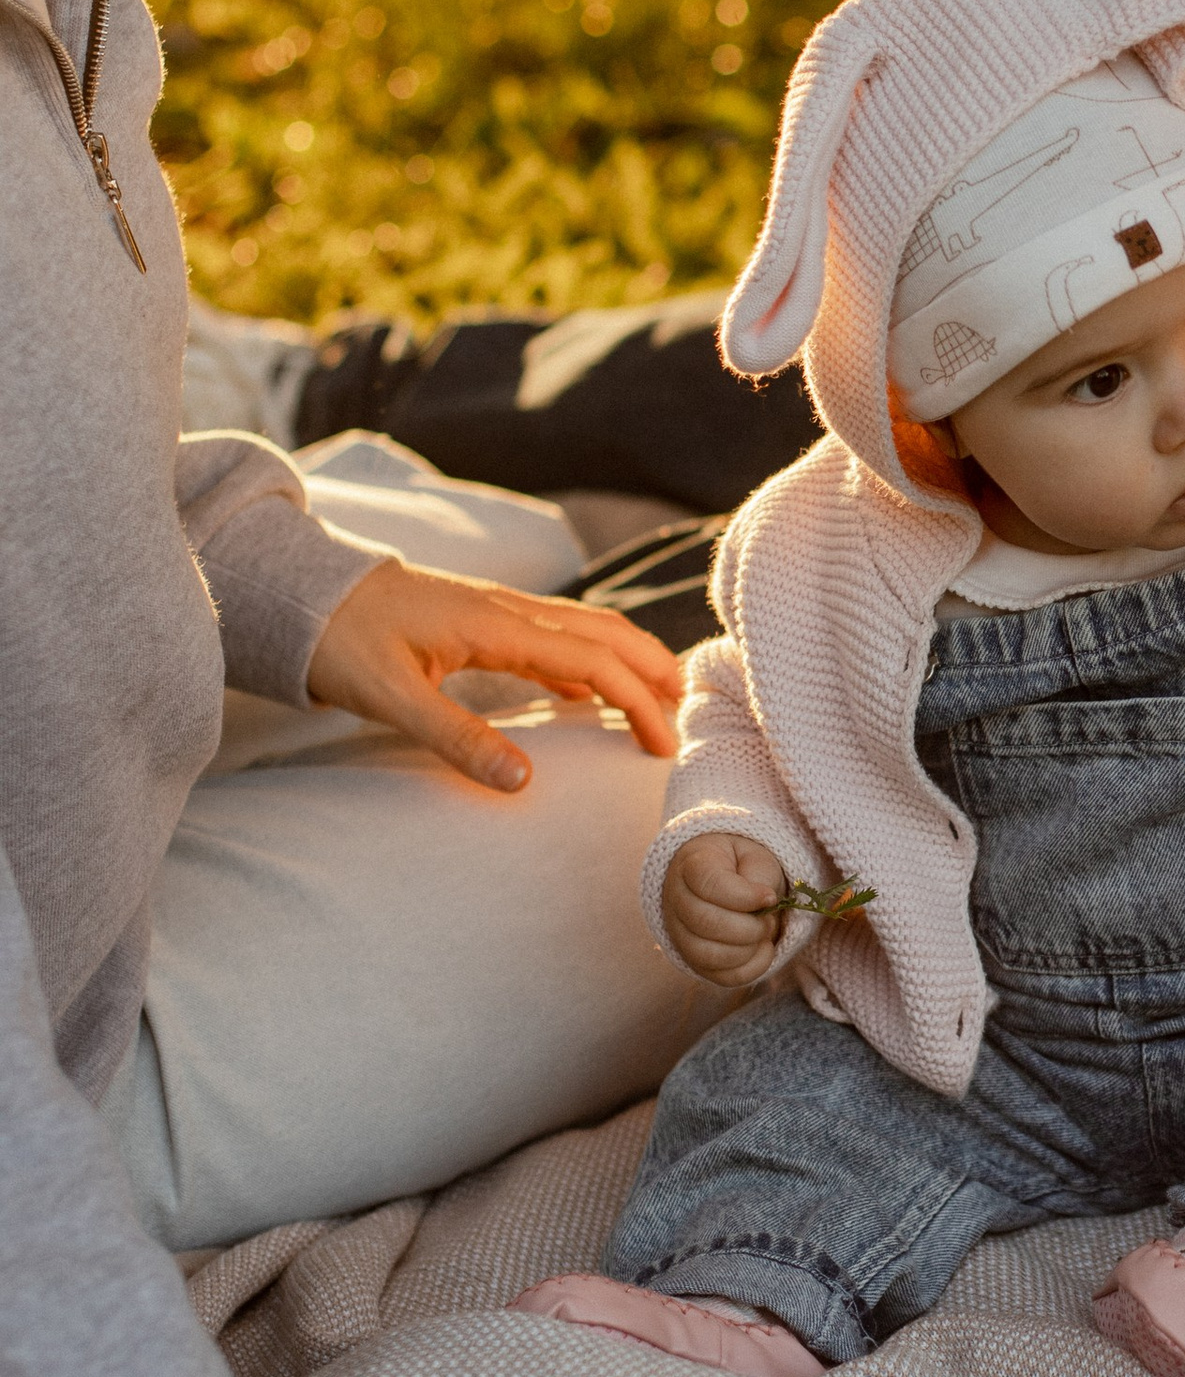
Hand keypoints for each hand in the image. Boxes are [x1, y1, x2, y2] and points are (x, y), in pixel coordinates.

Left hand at [305, 557, 684, 789]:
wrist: (302, 594)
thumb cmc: (340, 641)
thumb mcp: (390, 697)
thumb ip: (456, 738)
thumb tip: (522, 782)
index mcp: (495, 625)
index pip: (591, 659)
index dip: (636, 700)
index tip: (660, 745)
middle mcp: (507, 610)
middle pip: (605, 632)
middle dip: (654, 670)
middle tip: (690, 715)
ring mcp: (497, 611)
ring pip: (586, 628)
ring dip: (630, 659)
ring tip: (663, 698)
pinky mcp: (483, 621)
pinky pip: (554, 636)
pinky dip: (589, 660)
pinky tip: (589, 694)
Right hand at [664, 831, 788, 983]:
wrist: (729, 881)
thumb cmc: (743, 867)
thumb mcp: (755, 858)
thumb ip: (760, 875)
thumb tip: (764, 903)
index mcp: (692, 865)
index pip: (708, 884)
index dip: (744, 896)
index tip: (770, 897)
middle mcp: (677, 900)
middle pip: (705, 922)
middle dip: (748, 927)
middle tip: (769, 919)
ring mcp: (680, 934)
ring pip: (707, 955)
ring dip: (748, 949)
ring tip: (764, 933)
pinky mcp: (695, 960)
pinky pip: (720, 977)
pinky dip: (750, 968)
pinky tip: (763, 950)